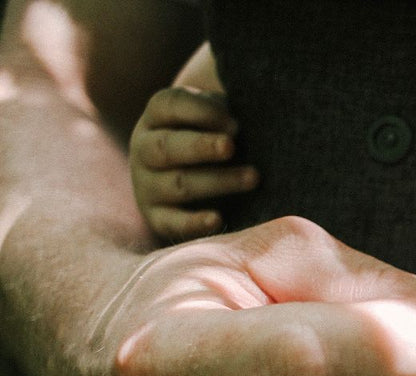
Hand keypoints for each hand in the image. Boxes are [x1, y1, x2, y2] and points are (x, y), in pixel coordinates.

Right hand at [129, 87, 258, 240]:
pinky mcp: (158, 217)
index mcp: (157, 117)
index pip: (168, 105)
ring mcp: (147, 184)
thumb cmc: (216, 136)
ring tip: (253, 177)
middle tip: (233, 146)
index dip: (200, 112)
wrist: (199, 179)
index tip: (236, 123)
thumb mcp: (217, 115)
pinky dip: (194, 223)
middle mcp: (145, 148)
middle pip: (167, 146)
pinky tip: (218, 219)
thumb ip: (227, 106)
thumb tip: (255, 97)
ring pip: (178, 184)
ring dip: (217, 181)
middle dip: (201, 146)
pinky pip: (172, 223)